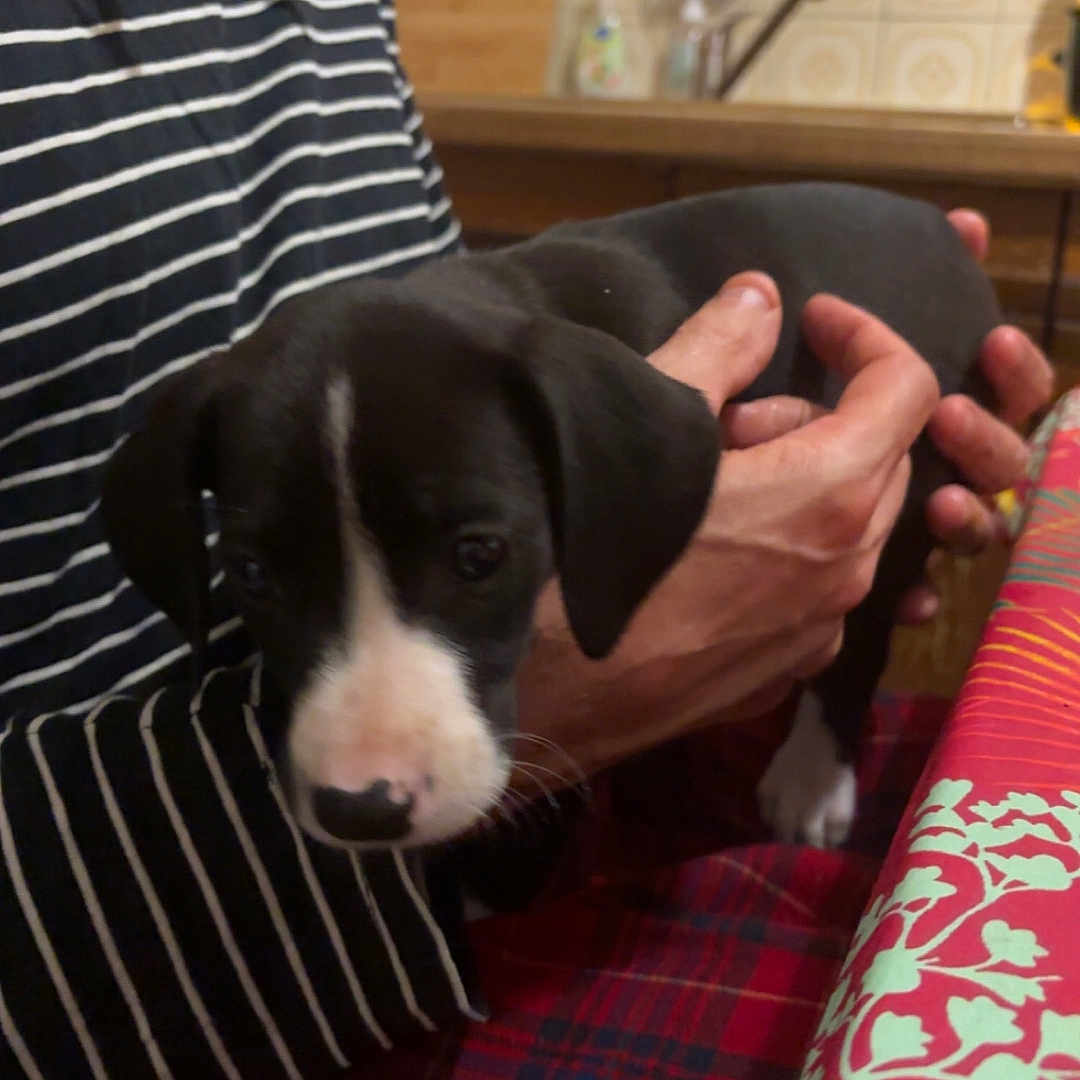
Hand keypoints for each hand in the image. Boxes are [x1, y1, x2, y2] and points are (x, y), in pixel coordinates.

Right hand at [513, 276, 937, 788]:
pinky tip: (704, 556)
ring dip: (799, 487)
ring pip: (847, 528)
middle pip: (880, 458)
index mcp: (830, 495)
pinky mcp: (779, 676)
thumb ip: (716, 347)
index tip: (810, 323)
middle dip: (815, 418)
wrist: (532, 698)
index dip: (865, 337)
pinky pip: (811, 589)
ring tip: (705, 490)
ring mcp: (817, 634)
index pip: (907, 388)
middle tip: (726, 419)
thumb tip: (760, 296)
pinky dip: (783, 552)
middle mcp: (847, 572)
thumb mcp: (643, 423)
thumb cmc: (581, 553)